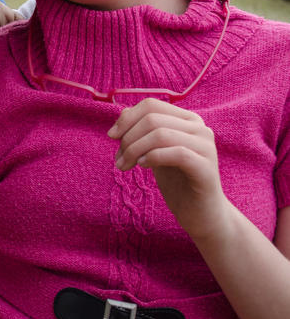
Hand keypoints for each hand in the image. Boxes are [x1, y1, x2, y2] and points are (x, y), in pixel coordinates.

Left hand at [109, 98, 229, 238]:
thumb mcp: (153, 150)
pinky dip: (152, 157)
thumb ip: (142, 131)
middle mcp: (200, 128)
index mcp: (187, 120)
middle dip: (128, 138)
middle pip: (152, 119)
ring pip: (161, 134)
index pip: (151, 105)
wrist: (200, 213)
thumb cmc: (175, 180)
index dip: (127, 118)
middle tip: (118, 160)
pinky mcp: (207, 167)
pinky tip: (142, 166)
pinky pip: (176, 153)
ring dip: (134, 150)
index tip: (112, 136)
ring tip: (124, 166)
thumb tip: (122, 114)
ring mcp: (206, 147)